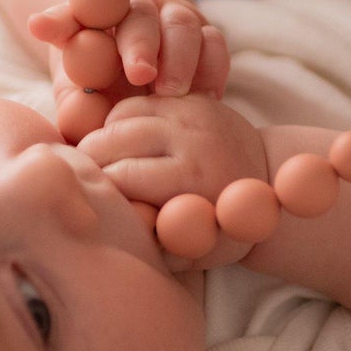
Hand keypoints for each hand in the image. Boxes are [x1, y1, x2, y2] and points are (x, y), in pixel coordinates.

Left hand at [33, 0, 228, 140]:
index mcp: (92, 22)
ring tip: (172, 93)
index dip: (58, 19)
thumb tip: (75, 113)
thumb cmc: (106, 102)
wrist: (155, 100)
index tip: (41, 28)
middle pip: (137, 13)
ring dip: (179, 57)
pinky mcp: (206, 34)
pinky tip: (203, 97)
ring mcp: (172, 18)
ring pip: (182, 22)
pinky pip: (215, 42)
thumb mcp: (83, 104)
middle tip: (140, 75)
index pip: (71, 13)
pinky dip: (210, 67)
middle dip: (139, 43)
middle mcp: (133, 10)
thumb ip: (75, 105)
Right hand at [79, 95, 267, 269]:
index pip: (121, 176)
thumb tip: (115, 230)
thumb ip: (153, 245)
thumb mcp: (193, 252)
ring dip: (98, 140)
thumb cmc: (221, 230)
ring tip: (94, 165)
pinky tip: (116, 146)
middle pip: (114, 139)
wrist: (267, 184)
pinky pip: (136, 103)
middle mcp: (193, 139)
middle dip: (89, 161)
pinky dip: (117, 122)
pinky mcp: (190, 98)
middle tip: (82, 182)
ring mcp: (192, 112)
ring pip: (120, 116)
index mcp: (194, 178)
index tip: (91, 205)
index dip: (98, 191)